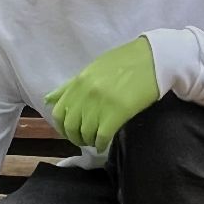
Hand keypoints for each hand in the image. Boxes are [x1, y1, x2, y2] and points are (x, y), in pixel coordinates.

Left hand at [44, 37, 159, 151]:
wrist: (154, 59)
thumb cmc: (125, 62)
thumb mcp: (93, 70)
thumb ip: (70, 86)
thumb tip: (49, 99)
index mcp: (79, 82)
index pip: (59, 112)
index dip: (62, 127)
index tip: (71, 131)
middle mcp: (86, 93)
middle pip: (71, 126)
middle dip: (75, 137)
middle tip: (84, 140)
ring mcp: (101, 103)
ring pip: (85, 133)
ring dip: (89, 141)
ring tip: (95, 141)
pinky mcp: (118, 112)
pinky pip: (102, 136)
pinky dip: (101, 144)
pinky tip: (104, 143)